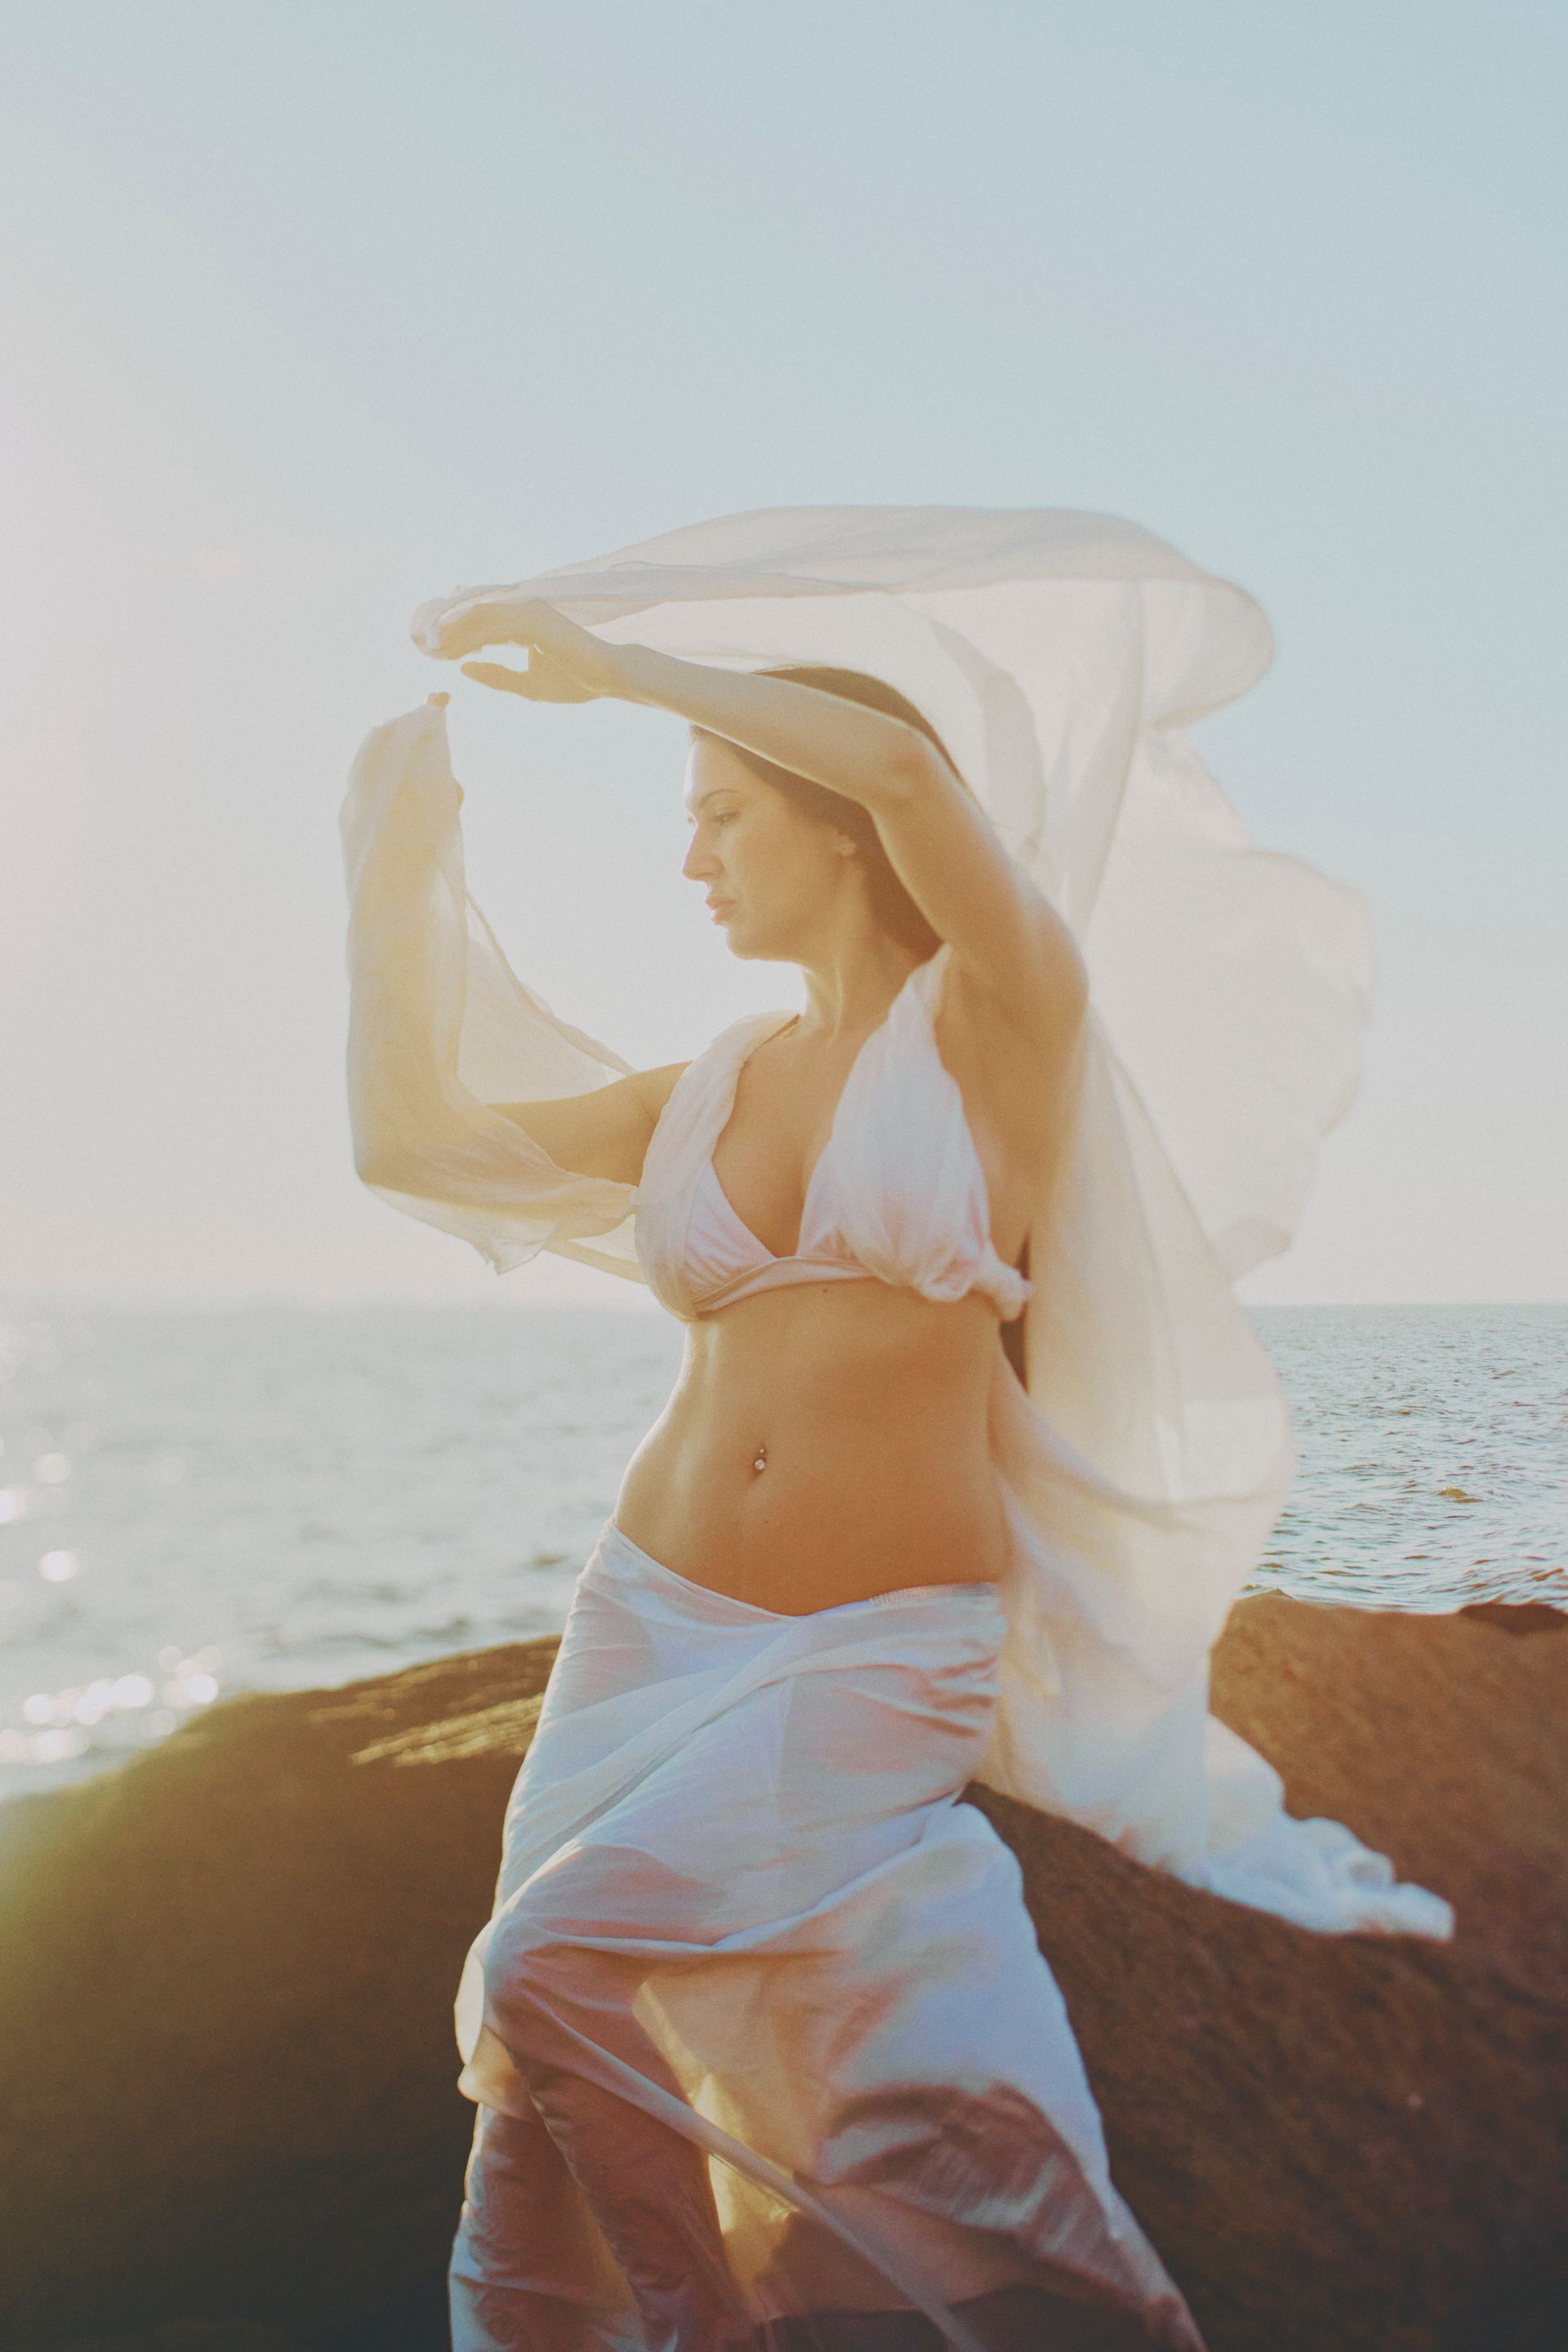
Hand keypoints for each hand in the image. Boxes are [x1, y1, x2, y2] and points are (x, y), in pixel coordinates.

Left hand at [436, 596, 625, 703]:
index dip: (456, 628)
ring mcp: (527, 610)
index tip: (435, 646)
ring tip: (433, 650)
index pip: (481, 616)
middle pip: (474, 611)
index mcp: (523, 619)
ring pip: (478, 617)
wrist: (606, 678)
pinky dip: (469, 642)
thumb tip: (462, 670)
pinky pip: (491, 630)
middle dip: (447, 626)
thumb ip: (495, 675)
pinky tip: (453, 656)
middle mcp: (523, 608)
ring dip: (453, 633)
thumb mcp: (525, 684)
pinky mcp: (531, 621)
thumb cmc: (573, 681)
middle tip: (424, 644)